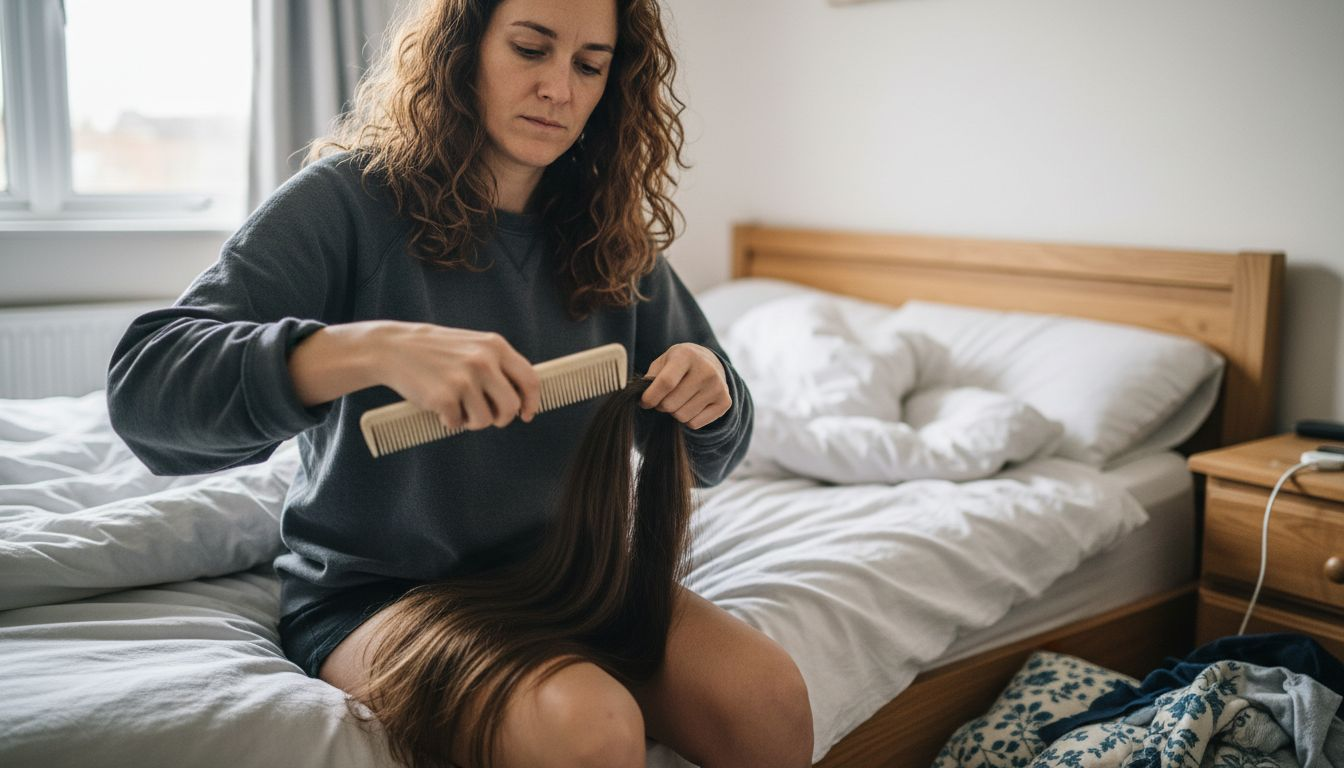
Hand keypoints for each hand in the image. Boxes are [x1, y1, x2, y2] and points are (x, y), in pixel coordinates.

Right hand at [370, 322, 540, 430]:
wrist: (393, 348)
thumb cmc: (436, 351)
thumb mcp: (473, 346)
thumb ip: (497, 365)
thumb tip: (522, 398)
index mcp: (494, 346)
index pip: (530, 379)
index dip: (532, 402)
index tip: (527, 414)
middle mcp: (483, 361)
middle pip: (511, 407)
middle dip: (501, 418)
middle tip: (487, 416)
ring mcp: (464, 379)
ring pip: (485, 420)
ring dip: (471, 420)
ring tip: (457, 406)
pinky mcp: (444, 397)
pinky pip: (457, 423)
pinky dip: (449, 420)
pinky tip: (439, 405)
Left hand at [640, 343, 730, 429]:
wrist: (709, 362)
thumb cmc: (678, 364)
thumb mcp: (663, 362)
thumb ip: (651, 378)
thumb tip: (642, 398)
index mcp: (687, 355)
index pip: (665, 383)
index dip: (650, 397)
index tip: (644, 402)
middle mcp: (706, 370)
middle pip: (671, 404)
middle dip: (661, 406)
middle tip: (663, 399)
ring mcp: (718, 387)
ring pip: (682, 417)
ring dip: (674, 413)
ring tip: (678, 401)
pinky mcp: (725, 402)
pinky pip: (695, 424)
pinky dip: (688, 420)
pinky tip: (691, 405)